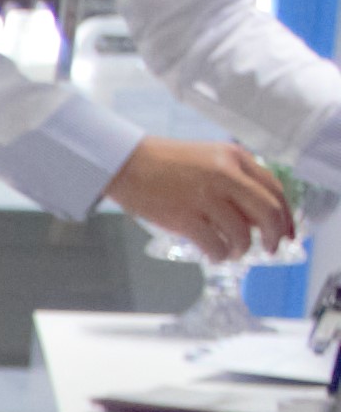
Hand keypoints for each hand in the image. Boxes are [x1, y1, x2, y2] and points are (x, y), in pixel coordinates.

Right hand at [112, 135, 295, 262]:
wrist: (124, 163)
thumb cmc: (163, 163)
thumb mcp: (209, 159)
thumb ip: (234, 180)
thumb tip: (252, 216)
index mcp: (235, 157)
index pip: (274, 189)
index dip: (286, 215)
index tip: (287, 231)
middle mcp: (226, 175)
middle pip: (267, 212)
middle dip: (275, 236)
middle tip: (271, 248)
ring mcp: (205, 196)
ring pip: (242, 233)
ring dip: (241, 248)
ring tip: (232, 251)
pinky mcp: (185, 216)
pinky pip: (214, 244)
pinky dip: (218, 254)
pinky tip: (214, 254)